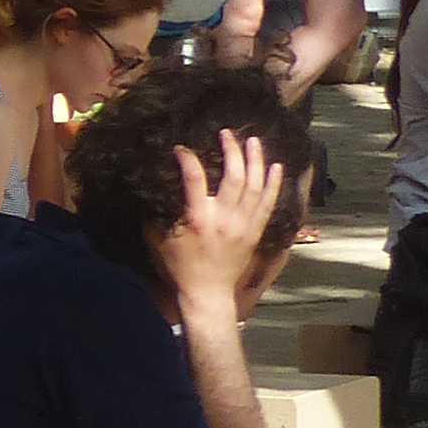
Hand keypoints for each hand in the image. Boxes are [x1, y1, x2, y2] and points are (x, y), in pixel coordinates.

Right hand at [160, 129, 282, 316]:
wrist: (207, 293)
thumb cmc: (179, 266)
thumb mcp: (158, 239)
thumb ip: (157, 211)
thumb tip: (153, 185)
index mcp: (197, 219)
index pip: (194, 178)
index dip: (187, 158)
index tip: (181, 148)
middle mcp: (224, 219)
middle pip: (234, 177)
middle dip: (232, 150)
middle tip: (226, 134)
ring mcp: (243, 226)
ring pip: (255, 187)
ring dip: (255, 161)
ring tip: (253, 141)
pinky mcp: (255, 233)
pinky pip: (268, 204)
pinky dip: (273, 184)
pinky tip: (275, 167)